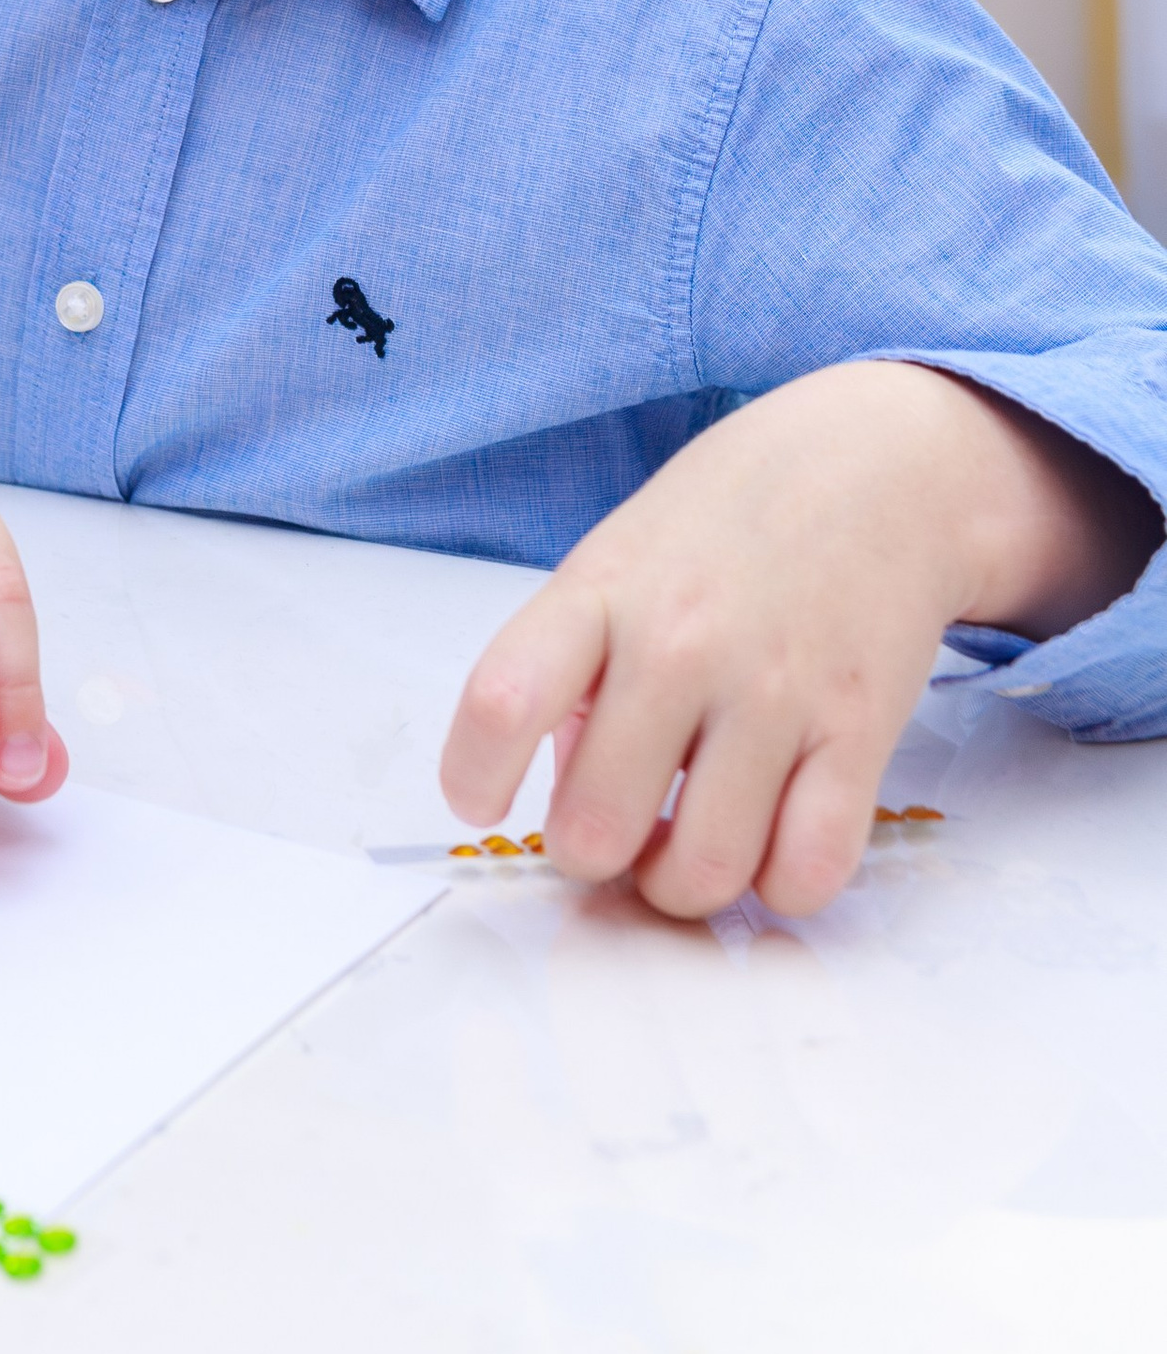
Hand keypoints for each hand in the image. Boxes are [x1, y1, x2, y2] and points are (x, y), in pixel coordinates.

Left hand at [440, 359, 1160, 918]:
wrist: (878, 466)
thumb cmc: (729, 521)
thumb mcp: (621, 557)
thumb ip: (578, 663)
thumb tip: (564, 786)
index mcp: (601, 591)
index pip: (504, 699)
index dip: (475, 774)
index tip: (478, 801)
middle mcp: (678, 643)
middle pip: (597, 825)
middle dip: (593, 854)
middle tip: (614, 829)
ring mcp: (772, 691)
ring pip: (702, 871)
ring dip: (682, 887)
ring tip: (687, 846)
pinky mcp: (858, 732)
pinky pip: (807, 871)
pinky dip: (781, 886)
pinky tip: (772, 842)